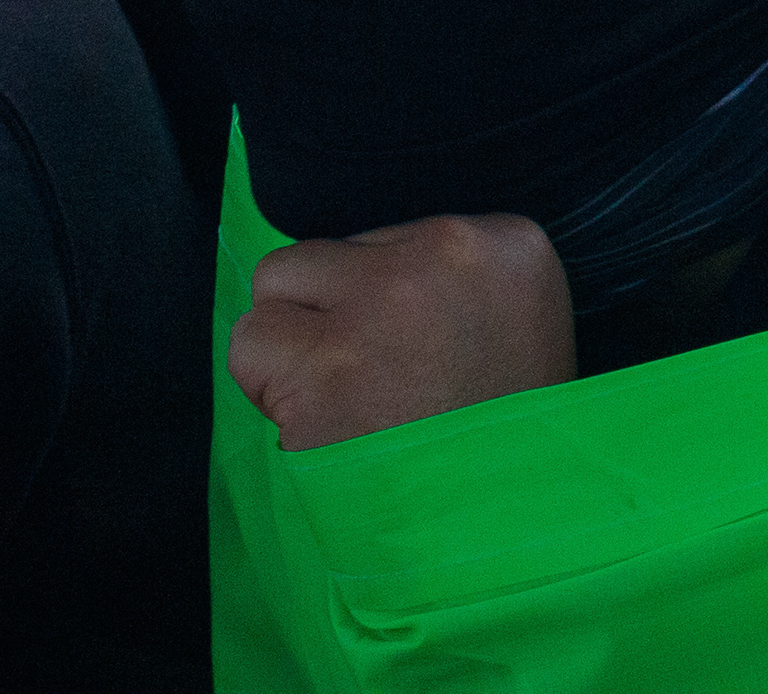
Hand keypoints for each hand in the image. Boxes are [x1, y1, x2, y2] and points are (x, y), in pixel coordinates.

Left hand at [227, 214, 575, 451]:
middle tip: (373, 384)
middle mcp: (448, 255)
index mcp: (510, 244)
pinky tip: (317, 421)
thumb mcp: (517, 328)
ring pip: (277, 281)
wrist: (507, 531)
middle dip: (332, 316)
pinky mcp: (325, 364)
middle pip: (330, 251)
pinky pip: (250, 343)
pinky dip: (265, 387)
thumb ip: (449, 282)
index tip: (415, 356)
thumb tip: (359, 268)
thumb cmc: (505, 440)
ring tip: (340, 400)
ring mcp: (383, 305)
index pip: (392, 235)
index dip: (383, 302)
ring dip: (290, 345)